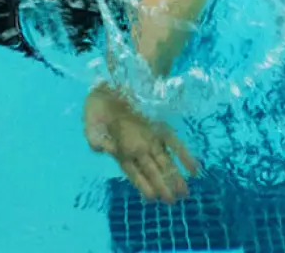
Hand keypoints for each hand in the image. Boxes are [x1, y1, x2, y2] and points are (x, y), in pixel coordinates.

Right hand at [84, 86, 199, 203]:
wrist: (110, 83)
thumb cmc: (99, 105)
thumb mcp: (90, 121)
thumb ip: (93, 137)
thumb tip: (102, 148)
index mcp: (122, 151)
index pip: (134, 173)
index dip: (142, 186)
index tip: (151, 198)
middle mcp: (139, 147)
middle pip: (152, 170)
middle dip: (163, 186)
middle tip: (173, 201)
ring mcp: (151, 137)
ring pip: (165, 161)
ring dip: (174, 176)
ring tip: (184, 193)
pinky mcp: (161, 125)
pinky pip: (174, 142)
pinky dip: (184, 155)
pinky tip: (194, 168)